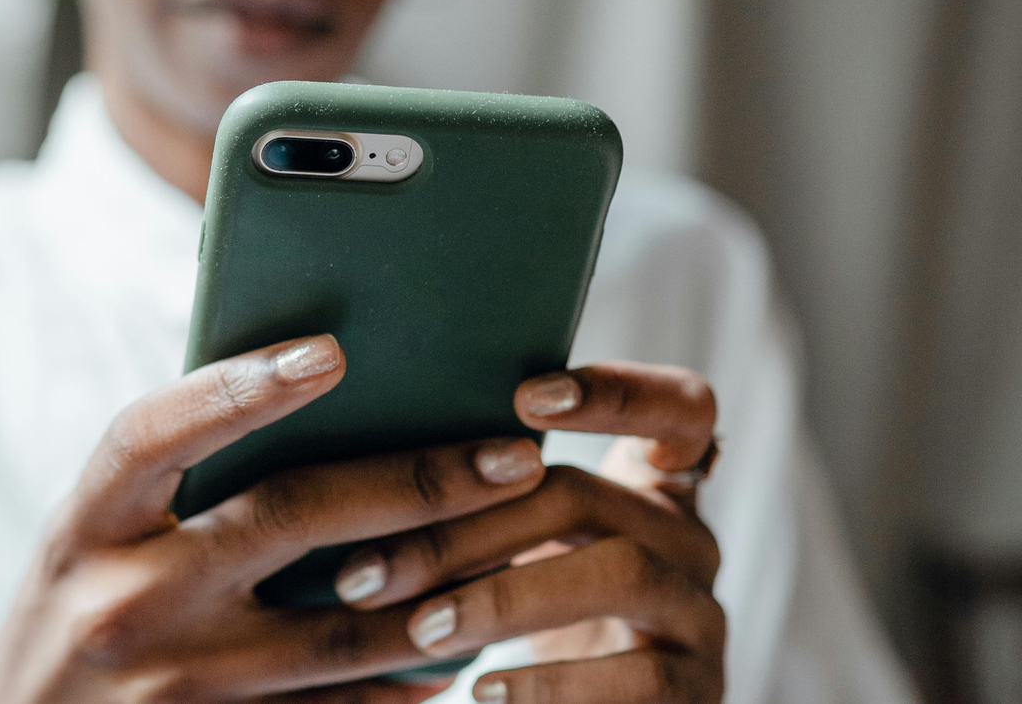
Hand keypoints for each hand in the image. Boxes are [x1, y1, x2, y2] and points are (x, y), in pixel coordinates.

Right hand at [0, 335, 552, 703]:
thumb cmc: (70, 613)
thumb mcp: (93, 539)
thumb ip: (175, 483)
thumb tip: (316, 401)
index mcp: (88, 525)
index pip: (156, 435)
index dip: (240, 387)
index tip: (332, 351)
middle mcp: (124, 600)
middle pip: (288, 520)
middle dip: (415, 481)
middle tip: (512, 454)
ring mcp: (172, 687)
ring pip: (338, 634)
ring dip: (440, 590)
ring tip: (520, 547)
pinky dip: (398, 690)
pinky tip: (454, 659)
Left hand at [333, 362, 723, 703]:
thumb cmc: (541, 615)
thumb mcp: (525, 548)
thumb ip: (486, 497)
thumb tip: (361, 467)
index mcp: (653, 486)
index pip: (677, 407)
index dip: (616, 391)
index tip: (524, 395)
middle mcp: (689, 538)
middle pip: (588, 495)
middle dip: (466, 526)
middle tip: (367, 570)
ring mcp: (702, 613)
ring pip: (620, 573)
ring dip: (504, 598)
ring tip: (421, 629)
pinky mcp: (702, 689)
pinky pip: (640, 678)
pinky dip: (552, 685)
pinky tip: (483, 689)